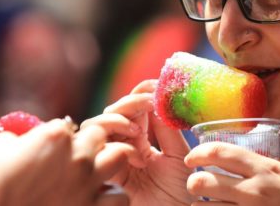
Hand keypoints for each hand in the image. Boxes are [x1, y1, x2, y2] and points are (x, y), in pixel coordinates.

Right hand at [0, 119, 131, 205]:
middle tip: (76, 156)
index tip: (51, 148)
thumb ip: (21, 137)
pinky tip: (97, 198)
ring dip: (108, 161)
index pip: (68, 125)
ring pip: (119, 156)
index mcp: (55, 136)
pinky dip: (111, 196)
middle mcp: (78, 155)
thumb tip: (25, 140)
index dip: (60, 136)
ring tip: (93, 172)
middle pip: (99, 135)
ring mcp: (88, 182)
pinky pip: (119, 196)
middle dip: (90, 142)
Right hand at [81, 80, 194, 205]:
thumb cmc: (181, 193)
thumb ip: (167, 128)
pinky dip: (114, 143)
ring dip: (116, 119)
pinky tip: (135, 155)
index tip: (155, 85)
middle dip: (129, 102)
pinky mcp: (104, 171)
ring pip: (98, 124)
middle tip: (148, 102)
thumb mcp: (178, 155)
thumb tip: (159, 97)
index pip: (134, 108)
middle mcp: (124, 144)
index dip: (141, 92)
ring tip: (137, 130)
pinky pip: (98, 147)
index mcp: (143, 139)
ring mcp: (112, 156)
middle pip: (113, 111)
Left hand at [184, 142, 279, 204]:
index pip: (221, 153)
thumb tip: (239, 153)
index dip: (198, 153)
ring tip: (203, 205)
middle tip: (194, 184)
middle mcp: (256, 191)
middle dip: (193, 183)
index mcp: (264, 169)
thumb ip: (263, 161)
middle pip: (206, 182)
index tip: (190, 158)